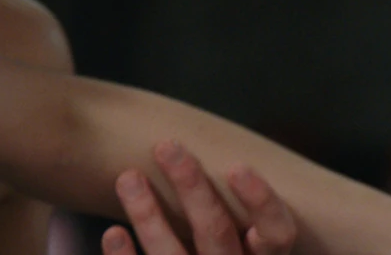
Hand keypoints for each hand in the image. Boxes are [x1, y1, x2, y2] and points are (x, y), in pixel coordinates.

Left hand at [103, 141, 298, 254]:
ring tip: (128, 178)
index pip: (278, 235)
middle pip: (217, 234)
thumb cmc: (217, 248)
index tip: (236, 166)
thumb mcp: (237, 236)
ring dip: (149, 216)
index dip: (262, 203)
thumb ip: (226, 204)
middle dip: (192, 189)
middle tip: (166, 146)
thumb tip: (191, 146)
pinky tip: (113, 232)